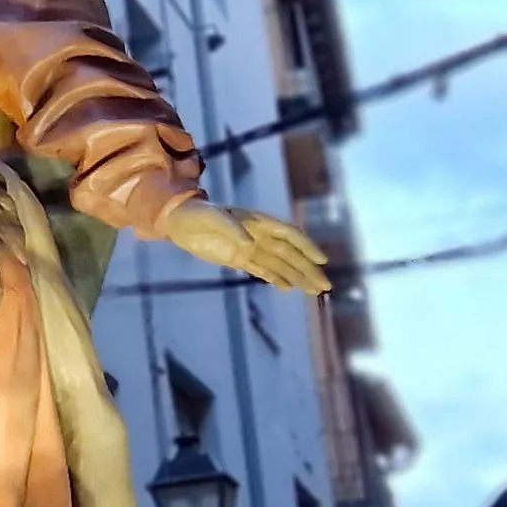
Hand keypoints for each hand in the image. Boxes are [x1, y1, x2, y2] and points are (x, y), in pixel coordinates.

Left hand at [153, 198, 331, 294]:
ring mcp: (251, 249)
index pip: (289, 235)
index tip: (322, 261)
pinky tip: (291, 289)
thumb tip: (250, 243)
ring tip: (314, 292)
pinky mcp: (240, 259)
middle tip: (325, 286)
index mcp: (259, 222)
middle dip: (308, 270)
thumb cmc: (198, 214)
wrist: (180, 221)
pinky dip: (278, 279)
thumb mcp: (213, 218)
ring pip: (281, 265)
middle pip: (290, 255)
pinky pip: (264, 270)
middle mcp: (260, 236)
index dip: (306, 247)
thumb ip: (232, 229)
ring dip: (298, 277)